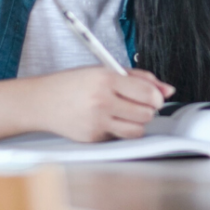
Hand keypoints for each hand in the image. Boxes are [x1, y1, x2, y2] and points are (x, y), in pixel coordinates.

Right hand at [32, 66, 174, 141]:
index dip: (157, 97)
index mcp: (105, 79)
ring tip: (125, 113)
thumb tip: (167, 90)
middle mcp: (101, 101)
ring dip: (137, 123)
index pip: (147, 93)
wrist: (41, 102)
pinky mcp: (93, 138)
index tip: (155, 97)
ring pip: (137, 130)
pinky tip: (107, 120)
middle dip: (147, 110)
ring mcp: (97, 122)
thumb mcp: (103, 71)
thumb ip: (138, 78)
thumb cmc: (72, 84)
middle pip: (146, 113)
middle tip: (137, 104)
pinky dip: (119, 130)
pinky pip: (119, 138)